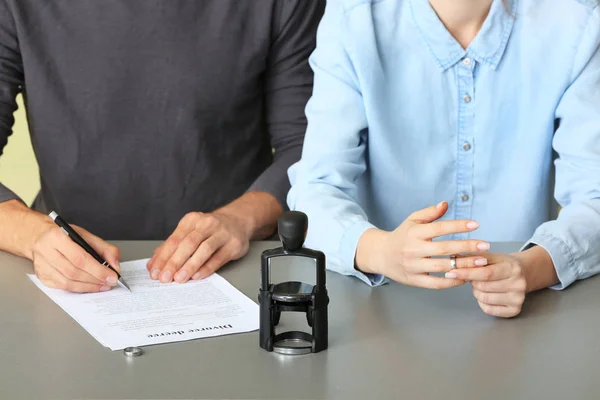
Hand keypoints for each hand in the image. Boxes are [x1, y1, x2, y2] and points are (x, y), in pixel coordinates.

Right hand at [32, 220, 120, 292]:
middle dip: (95, 279)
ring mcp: (41, 266)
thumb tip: (115, 265)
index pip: (80, 258)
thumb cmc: (63, 235)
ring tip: (102, 286)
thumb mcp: (85, 235)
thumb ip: (104, 248)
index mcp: (56, 237)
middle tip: (109, 282)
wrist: (38, 236)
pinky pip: (62, 287)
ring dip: (88, 286)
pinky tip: (89, 286)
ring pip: (68, 282)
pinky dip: (78, 288)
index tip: (112, 276)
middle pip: (74, 272)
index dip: (98, 270)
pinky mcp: (41, 277)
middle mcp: (45, 252)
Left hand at [147, 211, 249, 282]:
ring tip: (179, 278)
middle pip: (188, 243)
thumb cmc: (208, 230)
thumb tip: (153, 265)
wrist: (237, 222)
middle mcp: (207, 224)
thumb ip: (170, 247)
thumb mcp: (189, 232)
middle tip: (165, 278)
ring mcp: (222, 233)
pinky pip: (218, 258)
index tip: (155, 272)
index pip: (174, 239)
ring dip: (190, 265)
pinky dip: (206, 268)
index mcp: (192, 220)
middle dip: (174, 262)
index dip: (163, 256)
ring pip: (204, 249)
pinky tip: (197, 276)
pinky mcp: (234, 244)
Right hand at [355, 201, 489, 288]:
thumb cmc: (401, 235)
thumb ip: (430, 213)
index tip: (476, 224)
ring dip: (464, 265)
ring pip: (443, 267)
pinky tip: (465, 277)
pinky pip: (436, 283)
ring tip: (481, 262)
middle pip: (444, 249)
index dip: (458, 226)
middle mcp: (414, 249)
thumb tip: (446, 203)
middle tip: (485, 245)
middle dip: (467, 247)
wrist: (381, 254)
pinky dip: (452, 282)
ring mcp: (414, 266)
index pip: (439, 228)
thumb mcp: (412, 220)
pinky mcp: (415, 280)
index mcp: (415, 232)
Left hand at [445, 253, 526, 317]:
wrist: (523, 273)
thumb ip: (474, 257)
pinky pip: (488, 309)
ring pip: (484, 298)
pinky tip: (487, 294)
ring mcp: (518, 299)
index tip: (451, 273)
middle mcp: (518, 284)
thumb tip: (455, 258)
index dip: (467, 273)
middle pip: (483, 286)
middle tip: (475, 278)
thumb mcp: (492, 256)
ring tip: (482, 285)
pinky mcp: (514, 310)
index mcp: (513, 268)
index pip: (486, 273)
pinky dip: (482, 303)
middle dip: (473, 282)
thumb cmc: (503, 264)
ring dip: (477, 292)